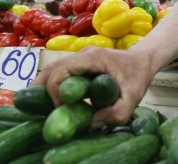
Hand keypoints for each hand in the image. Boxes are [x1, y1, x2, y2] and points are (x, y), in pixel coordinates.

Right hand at [32, 46, 156, 126]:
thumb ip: (116, 113)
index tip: (60, 109)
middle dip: (39, 88)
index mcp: (93, 58)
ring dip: (43, 86)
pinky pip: (60, 71)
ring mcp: (80, 57)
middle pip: (51, 68)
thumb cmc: (138, 76)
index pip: (61, 70)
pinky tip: (49, 100)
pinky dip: (51, 84)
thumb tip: (90, 123)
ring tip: (37, 106)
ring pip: (53, 68)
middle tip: (34, 109)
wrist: (144, 60)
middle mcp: (83, 54)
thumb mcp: (133, 98)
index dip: (54, 91)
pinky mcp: (81, 63)